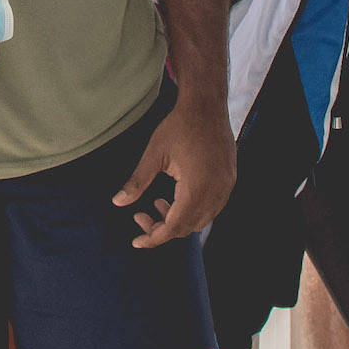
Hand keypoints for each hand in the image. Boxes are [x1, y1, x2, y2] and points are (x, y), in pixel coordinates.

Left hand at [116, 93, 236, 245]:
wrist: (206, 106)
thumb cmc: (179, 126)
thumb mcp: (154, 154)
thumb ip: (137, 182)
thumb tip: (118, 203)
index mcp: (196, 188)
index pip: (174, 226)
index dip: (154, 237)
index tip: (137, 241)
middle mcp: (215, 192)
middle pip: (187, 227)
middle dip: (163, 228)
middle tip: (141, 215)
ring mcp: (225, 187)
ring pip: (201, 220)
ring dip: (178, 219)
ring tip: (158, 203)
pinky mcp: (229, 181)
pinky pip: (212, 208)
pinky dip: (193, 210)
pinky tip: (177, 197)